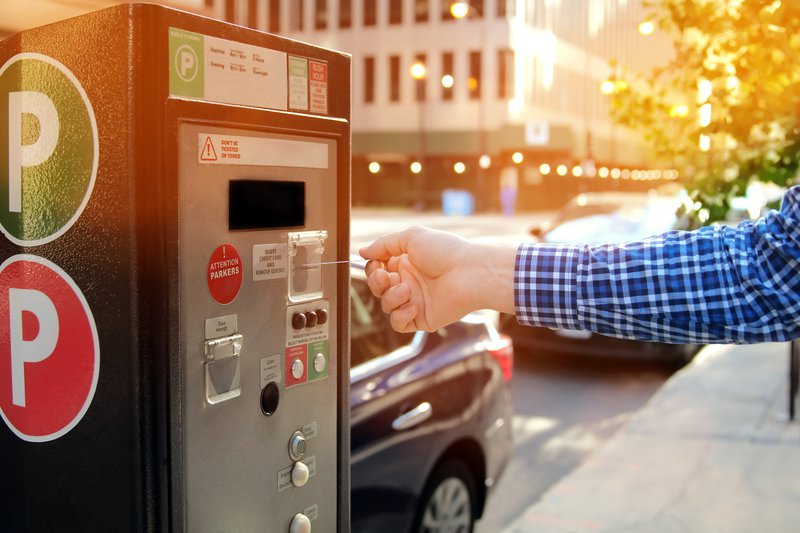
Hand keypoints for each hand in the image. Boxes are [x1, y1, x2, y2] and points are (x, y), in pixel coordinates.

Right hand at [359, 226, 516, 331]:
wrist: (469, 272)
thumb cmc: (445, 251)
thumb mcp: (411, 237)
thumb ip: (384, 244)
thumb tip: (363, 252)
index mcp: (406, 263)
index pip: (378, 269)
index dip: (373, 268)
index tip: (377, 264)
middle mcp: (409, 282)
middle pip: (378, 288)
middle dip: (377, 283)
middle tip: (388, 277)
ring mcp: (415, 301)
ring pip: (386, 306)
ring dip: (390, 297)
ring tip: (407, 289)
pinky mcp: (422, 318)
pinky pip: (398, 324)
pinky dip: (399, 316)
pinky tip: (411, 305)